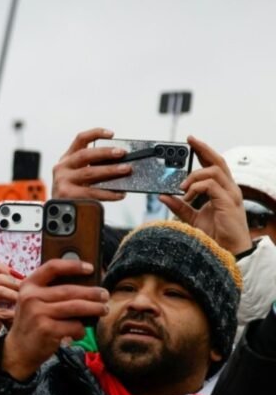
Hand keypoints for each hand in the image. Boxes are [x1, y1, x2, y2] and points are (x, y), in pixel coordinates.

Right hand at [0, 258, 20, 350]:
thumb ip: (6, 287)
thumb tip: (29, 276)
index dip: (5, 267)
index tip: (20, 276)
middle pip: (0, 277)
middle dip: (18, 284)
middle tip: (32, 292)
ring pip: (0, 290)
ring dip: (17, 296)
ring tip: (28, 303)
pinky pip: (0, 311)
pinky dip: (14, 314)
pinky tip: (21, 317)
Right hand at [1, 259, 109, 380]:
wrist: (18, 350)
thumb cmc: (32, 323)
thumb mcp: (34, 302)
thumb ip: (51, 292)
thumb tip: (86, 285)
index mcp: (28, 285)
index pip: (52, 267)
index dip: (73, 265)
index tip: (90, 268)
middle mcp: (31, 297)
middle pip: (69, 290)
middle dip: (92, 293)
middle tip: (104, 295)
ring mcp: (38, 313)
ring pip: (76, 307)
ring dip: (94, 308)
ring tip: (103, 309)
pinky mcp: (47, 329)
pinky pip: (74, 326)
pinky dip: (81, 329)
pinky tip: (79, 332)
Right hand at [52, 128, 131, 201]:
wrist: (58, 213)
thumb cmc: (72, 191)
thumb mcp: (77, 175)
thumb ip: (92, 167)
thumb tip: (120, 163)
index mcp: (67, 159)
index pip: (80, 140)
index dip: (96, 134)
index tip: (111, 134)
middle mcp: (62, 167)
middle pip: (85, 155)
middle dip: (106, 152)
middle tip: (122, 153)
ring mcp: (62, 181)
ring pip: (89, 172)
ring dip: (110, 170)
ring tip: (125, 170)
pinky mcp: (66, 195)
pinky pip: (91, 193)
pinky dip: (108, 194)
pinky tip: (119, 194)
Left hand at [159, 136, 253, 254]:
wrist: (227, 252)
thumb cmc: (215, 236)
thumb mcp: (192, 218)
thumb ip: (179, 206)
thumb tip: (163, 195)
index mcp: (222, 190)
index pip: (214, 165)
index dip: (203, 152)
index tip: (190, 142)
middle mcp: (229, 189)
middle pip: (219, 161)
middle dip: (203, 149)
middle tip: (189, 141)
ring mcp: (231, 194)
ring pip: (215, 170)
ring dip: (195, 175)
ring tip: (181, 186)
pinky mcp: (229, 202)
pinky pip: (211, 185)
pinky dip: (196, 187)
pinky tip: (187, 196)